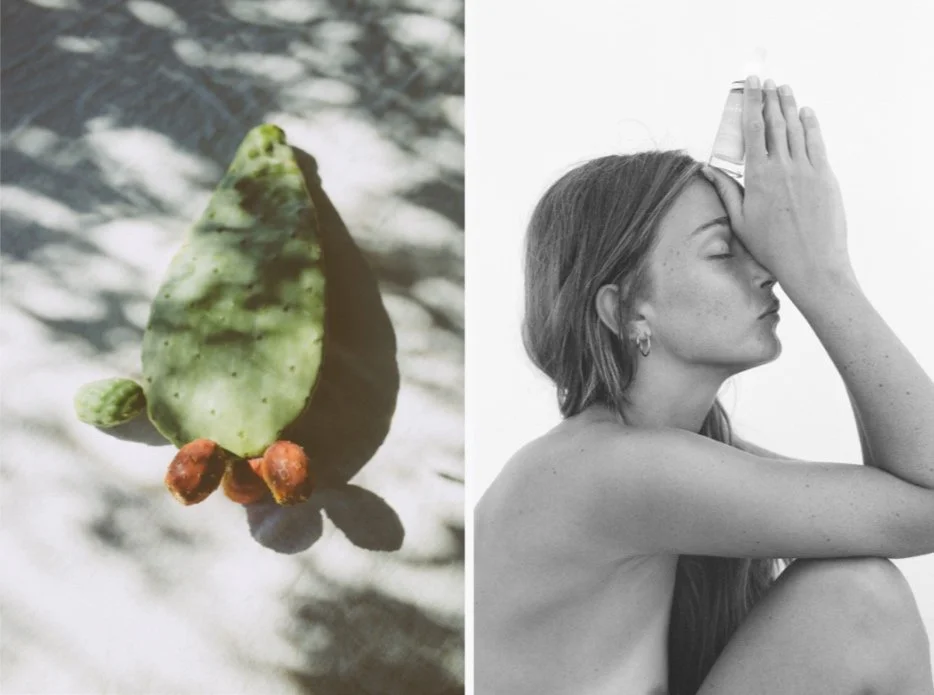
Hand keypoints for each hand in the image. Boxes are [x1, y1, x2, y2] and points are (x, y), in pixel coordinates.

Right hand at [702, 76, 852, 292]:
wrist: (811, 263)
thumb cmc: (771, 247)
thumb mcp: (740, 220)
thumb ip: (725, 190)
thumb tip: (707, 169)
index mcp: (758, 176)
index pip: (754, 129)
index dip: (752, 102)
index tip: (751, 83)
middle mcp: (783, 166)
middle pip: (775, 122)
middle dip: (770, 97)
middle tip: (766, 79)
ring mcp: (807, 169)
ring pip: (796, 128)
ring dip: (789, 105)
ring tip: (784, 88)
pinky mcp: (825, 176)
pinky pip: (817, 142)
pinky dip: (811, 124)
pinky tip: (806, 113)